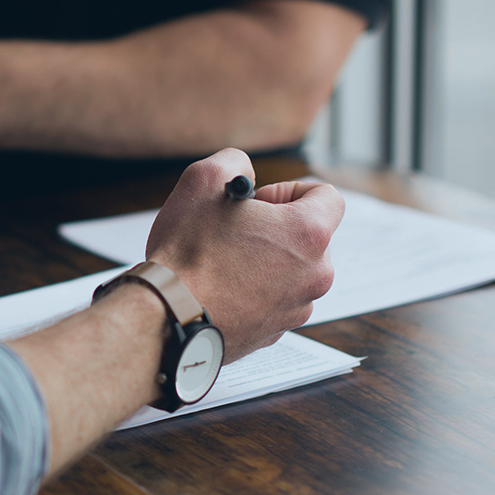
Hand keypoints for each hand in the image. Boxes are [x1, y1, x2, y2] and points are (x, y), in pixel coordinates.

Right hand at [146, 150, 342, 361]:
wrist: (167, 317)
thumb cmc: (187, 253)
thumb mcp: (203, 180)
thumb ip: (234, 162)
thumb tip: (243, 172)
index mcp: (308, 234)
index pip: (328, 196)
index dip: (290, 190)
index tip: (259, 203)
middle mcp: (314, 274)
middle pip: (309, 237)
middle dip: (276, 229)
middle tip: (235, 231)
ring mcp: (297, 308)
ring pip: (291, 271)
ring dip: (264, 261)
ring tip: (222, 262)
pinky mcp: (275, 332)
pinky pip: (273, 301)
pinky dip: (253, 291)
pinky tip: (219, 288)